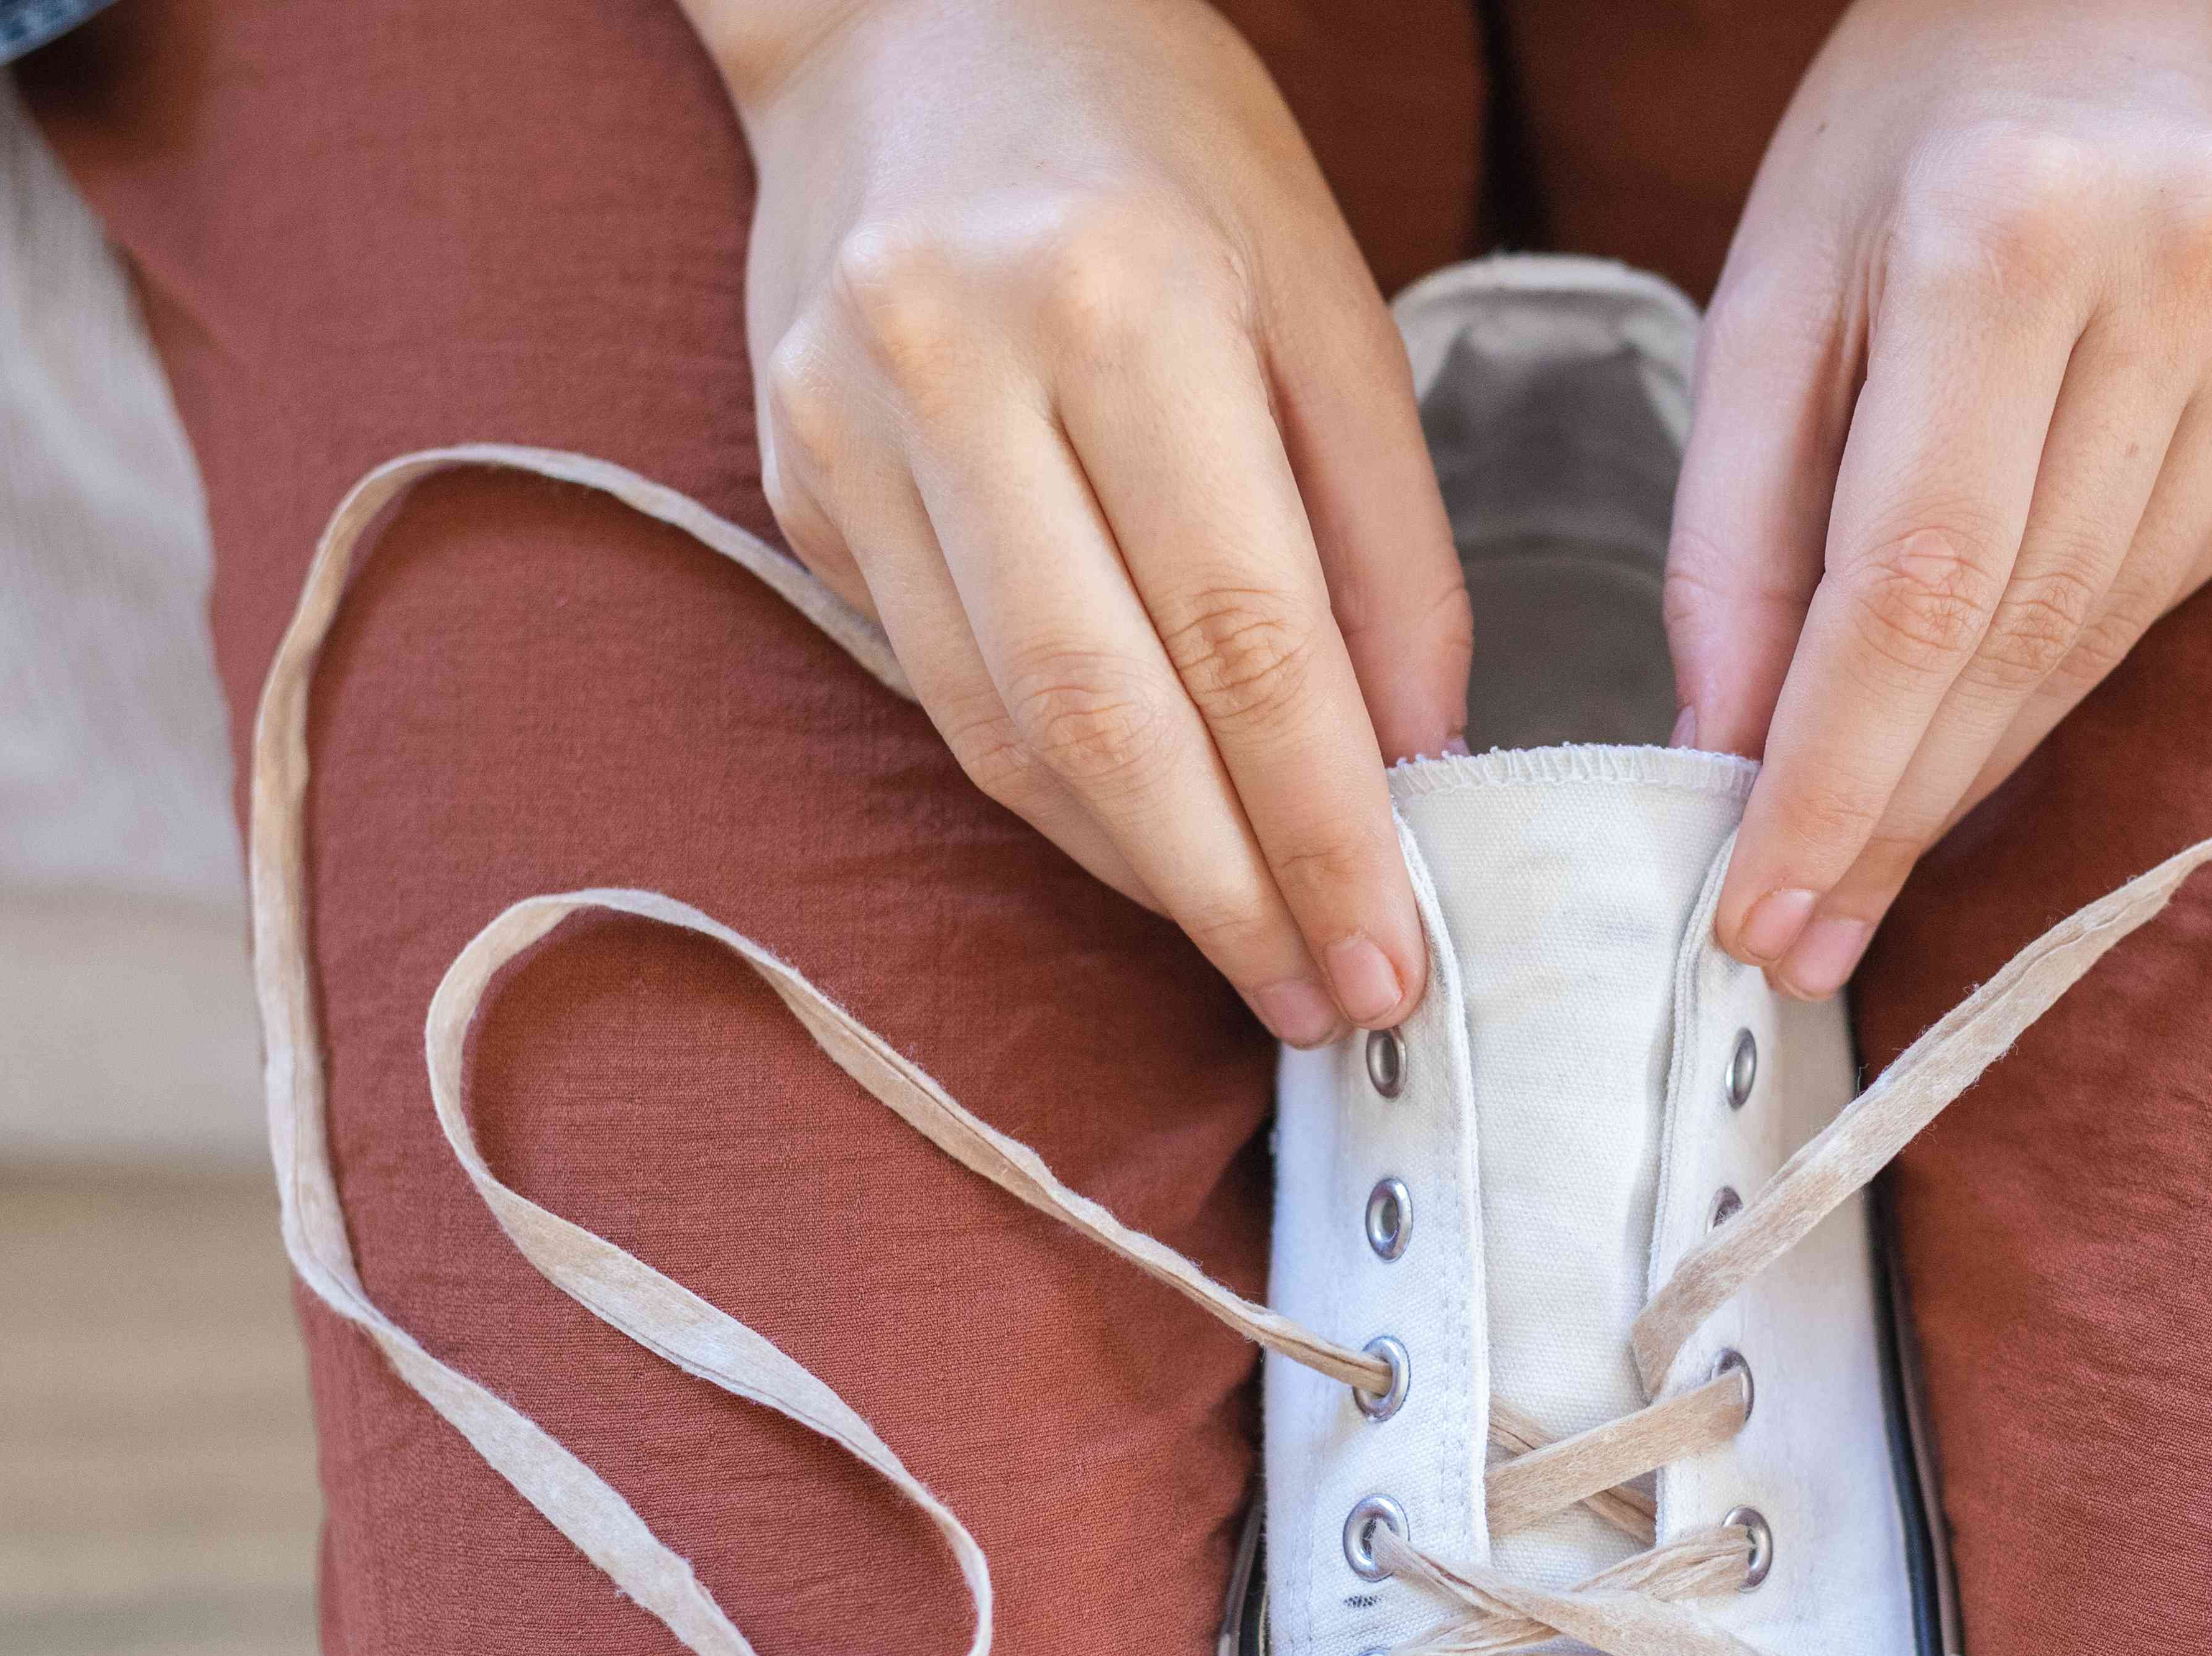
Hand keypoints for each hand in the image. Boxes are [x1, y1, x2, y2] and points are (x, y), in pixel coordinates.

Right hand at [685, 0, 1467, 1044]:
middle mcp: (953, 362)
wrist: (907, 10)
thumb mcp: (1322, 287)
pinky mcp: (793, 479)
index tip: (1393, 960)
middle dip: (1231, 894)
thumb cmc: (1157, 140)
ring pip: (1001, 734)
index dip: (1324, 825)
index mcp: (1117, 293)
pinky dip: (1054, 794)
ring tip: (1255, 948)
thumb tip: (1419, 757)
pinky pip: (938, 690)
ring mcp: (844, 428)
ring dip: (1140, 873)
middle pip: (1104, 718)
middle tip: (1329, 1001)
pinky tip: (1147, 845)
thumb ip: (1379, 533)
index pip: (1244, 635)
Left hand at [1671, 0, 2211, 997]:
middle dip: (1894, 809)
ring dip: (1971, 772)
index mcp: (2013, 233)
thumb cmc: (1919, 126)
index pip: (1915, 582)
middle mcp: (2178, 286)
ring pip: (2099, 637)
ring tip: (1863, 871)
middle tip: (1797, 940)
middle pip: (2017, 631)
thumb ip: (1738, 528)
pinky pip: (2163, 592)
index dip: (1836, 774)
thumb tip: (1725, 752)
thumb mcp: (1776, 286)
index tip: (1759, 912)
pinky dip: (2055, 680)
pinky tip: (1974, 734)